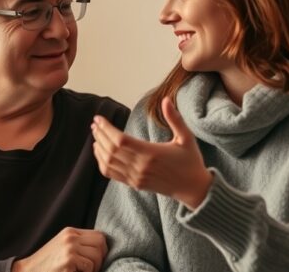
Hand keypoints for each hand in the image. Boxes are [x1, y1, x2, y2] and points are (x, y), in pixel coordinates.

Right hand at [12, 227, 106, 271]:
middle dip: (101, 258)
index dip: (102, 248)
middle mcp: (71, 237)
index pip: (98, 235)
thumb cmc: (47, 264)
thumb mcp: (62, 246)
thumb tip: (101, 249)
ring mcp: (69, 248)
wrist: (28, 271)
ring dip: (94, 268)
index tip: (97, 260)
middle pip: (101, 243)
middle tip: (93, 268)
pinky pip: (89, 266)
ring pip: (97, 255)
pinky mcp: (68, 260)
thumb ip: (78, 244)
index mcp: (70, 232)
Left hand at [92, 97, 212, 208]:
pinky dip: (102, 162)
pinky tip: (100, 152)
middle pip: (111, 150)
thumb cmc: (191, 161)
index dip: (106, 128)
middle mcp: (141, 166)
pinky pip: (112, 174)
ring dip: (99, 148)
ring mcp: (136, 177)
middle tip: (95, 123)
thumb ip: (175, 119)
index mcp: (151, 153)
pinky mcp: (135, 184)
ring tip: (95, 135)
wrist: (193, 188)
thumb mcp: (186, 137)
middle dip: (100, 135)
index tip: (99, 118)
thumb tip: (166, 99)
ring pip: (108, 162)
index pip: (120, 139)